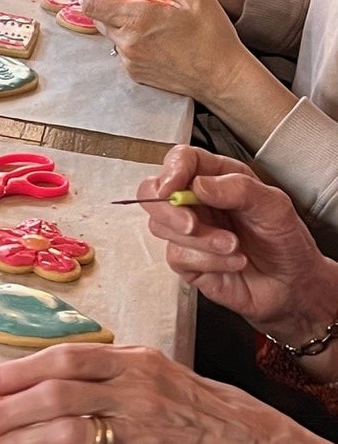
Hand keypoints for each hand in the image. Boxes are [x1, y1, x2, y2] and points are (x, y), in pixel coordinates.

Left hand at [0, 343, 275, 443]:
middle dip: (4, 410)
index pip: (66, 357)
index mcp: (134, 362)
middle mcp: (134, 392)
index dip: (20, 370)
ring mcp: (137, 433)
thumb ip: (103, 371)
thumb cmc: (193, 408)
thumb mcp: (154, 371)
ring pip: (63, 433)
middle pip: (55, 395)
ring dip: (15, 442)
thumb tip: (39, 378)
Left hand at [82, 0, 247, 101]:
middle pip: (99, 18)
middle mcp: (127, 42)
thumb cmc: (212, 36)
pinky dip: (133, 41)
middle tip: (140, 0)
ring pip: (112, 34)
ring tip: (154, 21)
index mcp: (138, 20)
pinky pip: (124, 50)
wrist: (221, 76)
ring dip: (124, 24)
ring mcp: (129, 60)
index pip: (93, 3)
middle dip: (112, 5)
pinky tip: (158, 38)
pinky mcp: (135, 73)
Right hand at [136, 145, 337, 344]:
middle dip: (168, 210)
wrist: (291, 283)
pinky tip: (233, 262)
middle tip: (192, 225)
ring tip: (234, 246)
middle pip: (153, 193)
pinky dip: (209, 261)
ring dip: (201, 241)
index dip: (171, 170)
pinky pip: (178, 256)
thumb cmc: (284, 240)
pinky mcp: (186, 261)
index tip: (174, 187)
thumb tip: (199, 184)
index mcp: (217, 178)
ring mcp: (188, 232)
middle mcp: (197, 202)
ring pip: (162, 228)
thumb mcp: (274, 206)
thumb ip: (238, 188)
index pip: (181, 160)